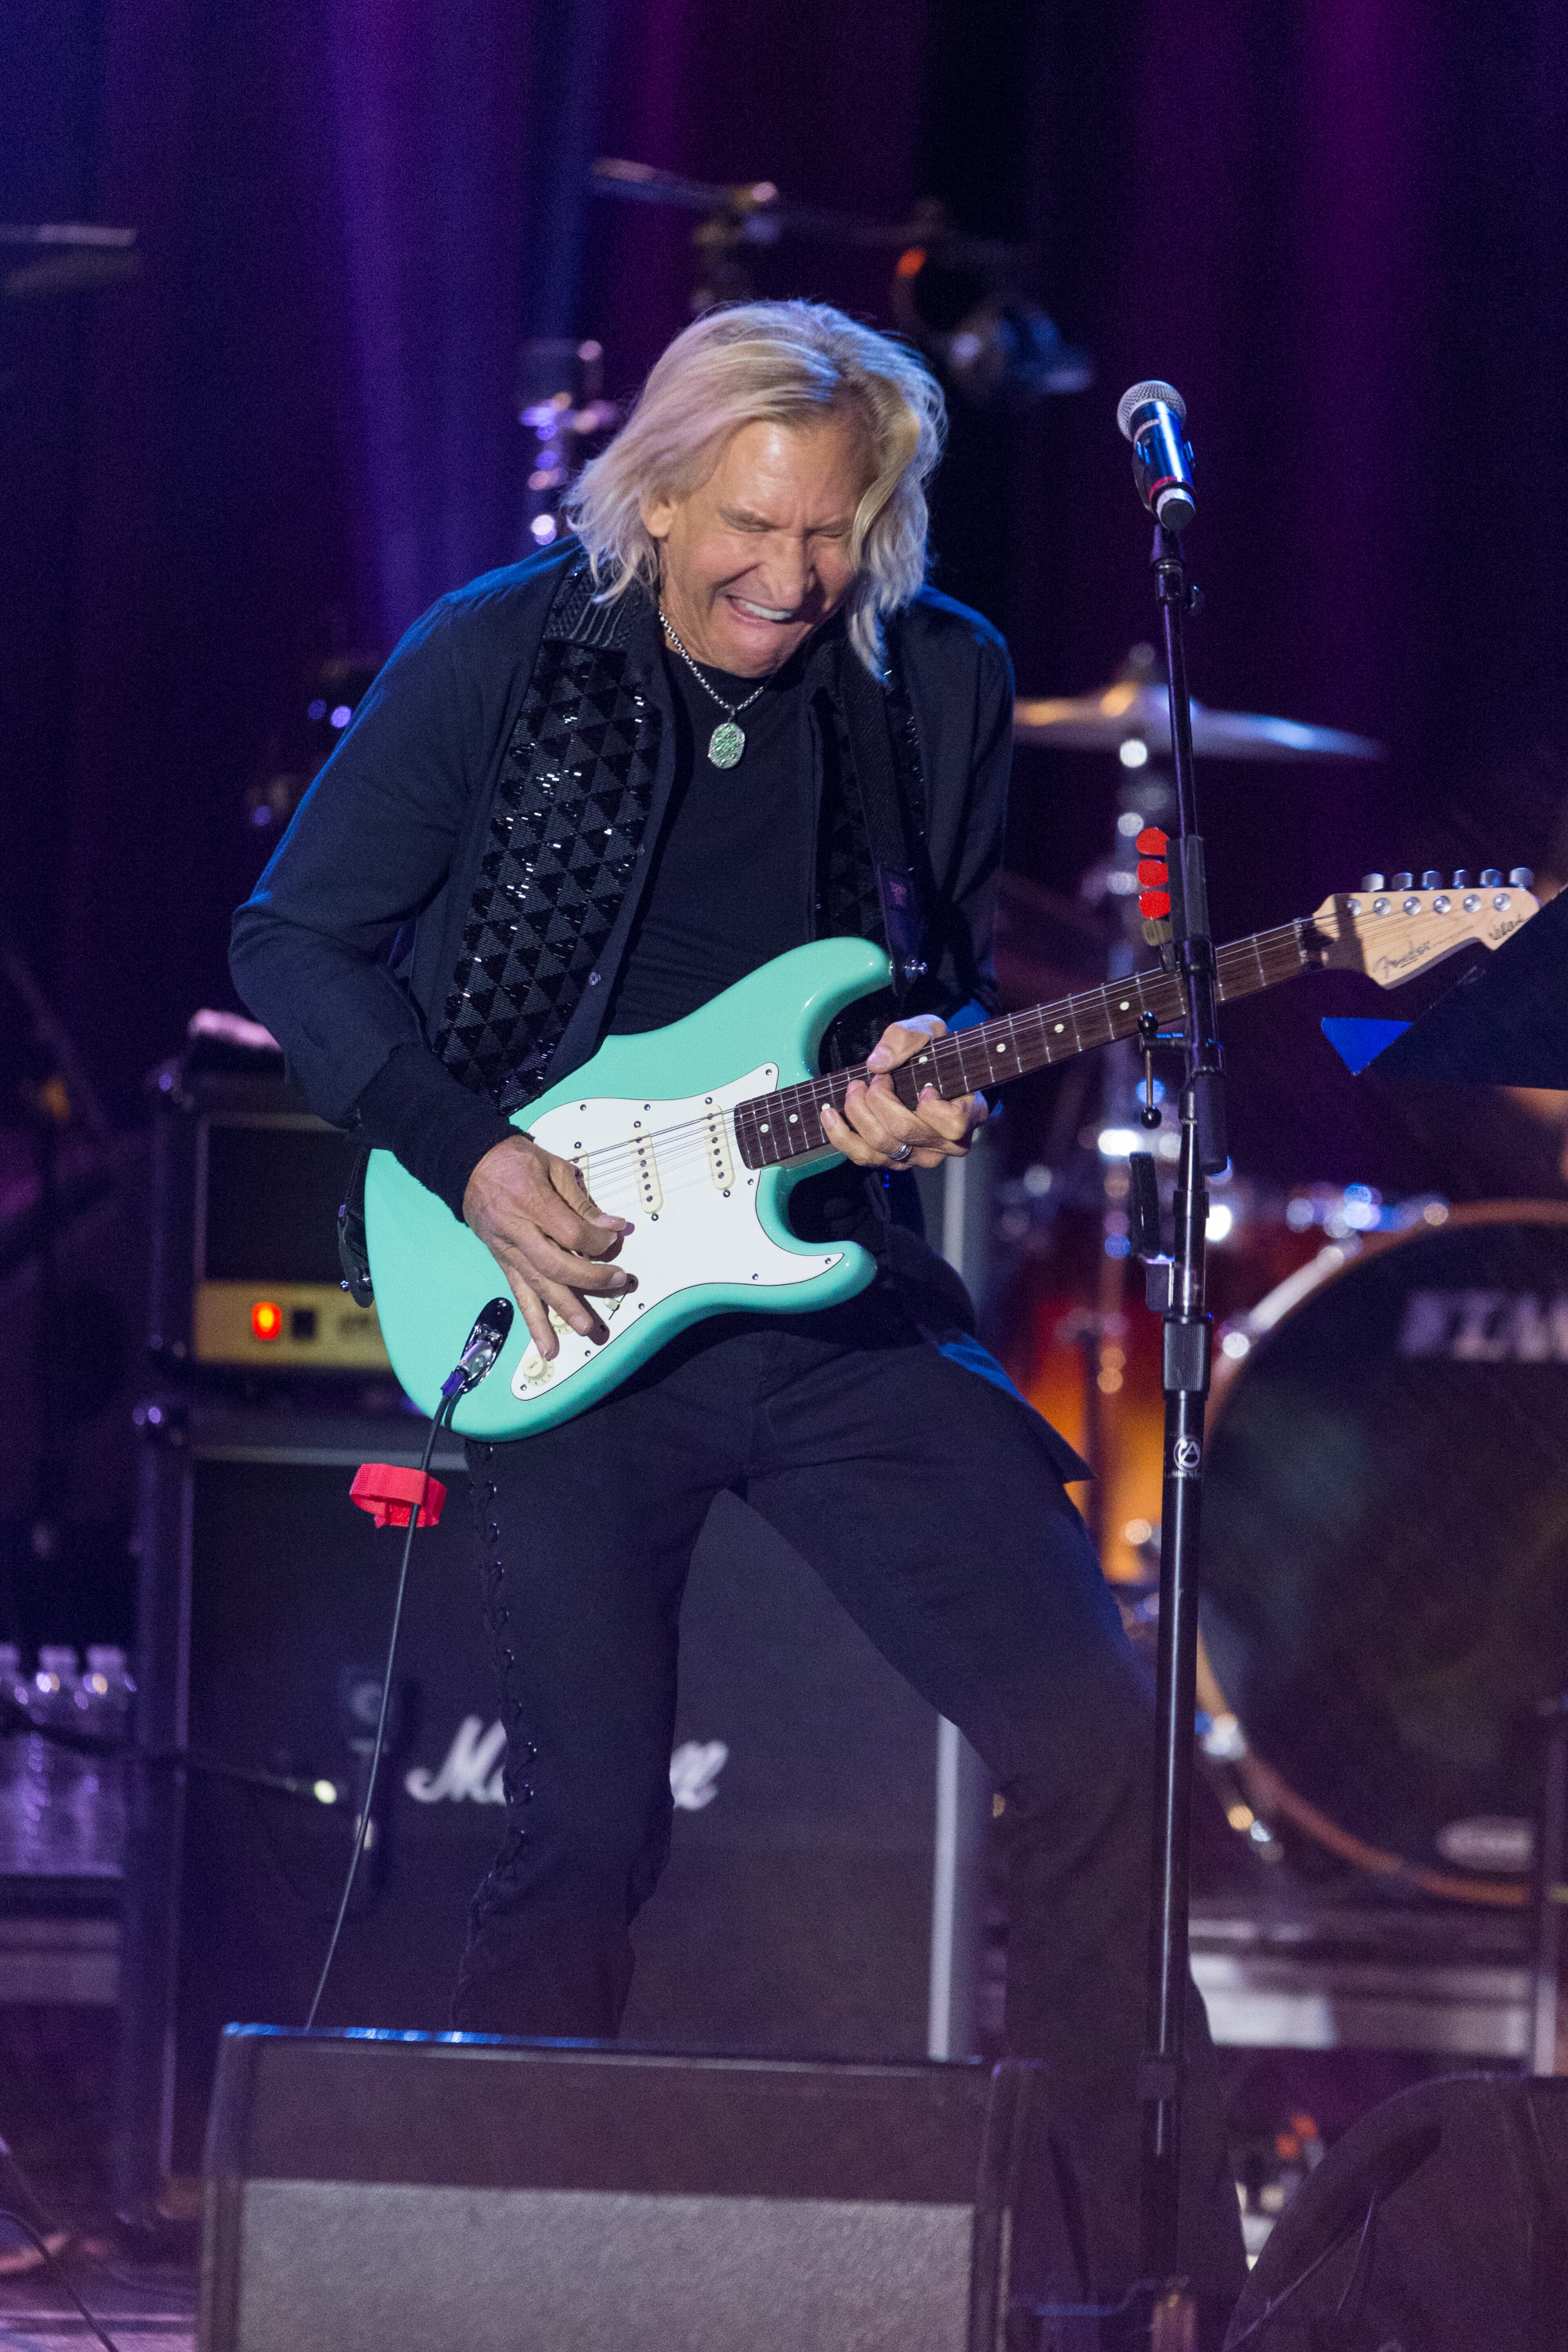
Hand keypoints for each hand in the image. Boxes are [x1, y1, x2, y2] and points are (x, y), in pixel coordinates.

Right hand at [462, 1134, 633, 1360]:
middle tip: (617, 1282)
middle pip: (556, 1264)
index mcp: (531, 1201)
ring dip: (563, 1309)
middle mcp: (517, 1231)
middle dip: (589, 1278)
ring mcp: (508, 1250)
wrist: (469, 1164)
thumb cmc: (514, 1161)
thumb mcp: (553, 1167)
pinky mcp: (503, 1262)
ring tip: (586, 1330)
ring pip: (537, 1285)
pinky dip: (534, 1322)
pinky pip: (519, 1294)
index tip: (614, 1239)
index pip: (570, 1233)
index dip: (597, 1241)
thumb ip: (581, 1201)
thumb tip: (612, 1227)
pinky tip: (547, 1346)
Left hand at [818, 1015, 987, 1170]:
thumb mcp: (929, 1032)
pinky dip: (840, 1135)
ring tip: (854, 1088)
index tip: (923, 1086)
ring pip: (881, 1145)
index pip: (952, 1125)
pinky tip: (829, 1114)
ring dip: (859, 1113)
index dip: (932, 1106)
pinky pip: (862, 1156)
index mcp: (968, 1114)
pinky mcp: (892, 1160)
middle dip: (880, 1099)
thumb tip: (878, 1063)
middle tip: (875, 1079)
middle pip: (904, 1132)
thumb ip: (907, 1038)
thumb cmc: (935, 1054)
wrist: (928, 1074)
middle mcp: (945, 1144)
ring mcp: (918, 1155)